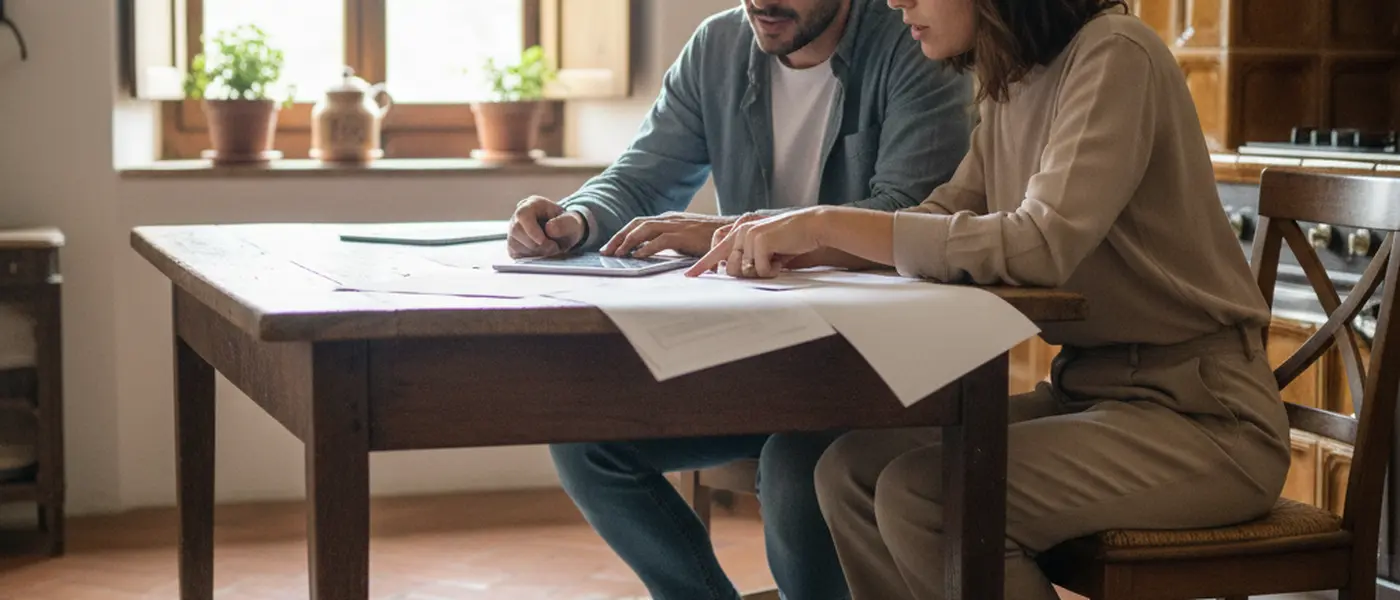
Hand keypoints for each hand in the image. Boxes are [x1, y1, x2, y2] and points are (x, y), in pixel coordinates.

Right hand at [508, 196, 585, 257]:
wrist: (564, 235)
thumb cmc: (566, 226)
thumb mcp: (573, 222)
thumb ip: (564, 223)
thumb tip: (549, 228)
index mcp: (533, 204)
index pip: (523, 214)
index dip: (531, 229)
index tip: (543, 241)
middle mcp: (519, 216)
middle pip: (517, 231)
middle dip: (536, 244)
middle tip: (553, 247)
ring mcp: (513, 230)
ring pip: (515, 244)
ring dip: (534, 252)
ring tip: (549, 248)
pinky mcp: (513, 244)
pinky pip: (515, 253)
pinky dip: (529, 257)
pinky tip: (541, 253)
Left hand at [601, 212, 733, 257]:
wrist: (732, 231)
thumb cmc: (710, 238)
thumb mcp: (684, 239)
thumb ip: (668, 243)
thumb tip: (649, 253)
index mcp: (668, 220)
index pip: (638, 224)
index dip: (622, 234)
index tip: (610, 247)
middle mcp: (669, 219)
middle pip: (636, 224)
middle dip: (619, 237)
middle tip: (606, 251)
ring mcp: (677, 225)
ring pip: (644, 229)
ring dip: (628, 242)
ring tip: (617, 254)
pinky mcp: (685, 235)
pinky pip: (661, 240)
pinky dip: (647, 248)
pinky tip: (638, 257)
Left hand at [685, 208, 826, 278]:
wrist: (811, 226)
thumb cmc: (791, 240)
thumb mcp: (765, 248)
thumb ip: (748, 256)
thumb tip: (733, 272)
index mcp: (739, 232)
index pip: (716, 250)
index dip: (703, 265)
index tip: (690, 276)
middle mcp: (740, 231)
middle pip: (730, 268)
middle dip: (748, 274)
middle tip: (767, 268)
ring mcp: (748, 235)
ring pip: (745, 271)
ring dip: (762, 272)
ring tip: (775, 260)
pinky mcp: (759, 241)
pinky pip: (761, 270)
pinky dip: (773, 270)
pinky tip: (782, 258)